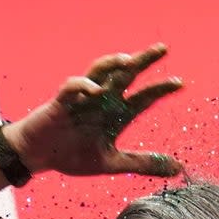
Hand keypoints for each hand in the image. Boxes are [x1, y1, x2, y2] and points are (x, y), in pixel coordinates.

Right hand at [3, 44, 183, 177]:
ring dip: (113, 63)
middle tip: (162, 49)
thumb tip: (177, 169)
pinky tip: (96, 91)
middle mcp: (102, 101)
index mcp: (115, 114)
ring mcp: (82, 99)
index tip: (180, 83)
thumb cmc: (73, 155)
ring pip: (99, 71)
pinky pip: (73, 87)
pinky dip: (84, 86)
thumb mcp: (113, 163)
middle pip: (125, 74)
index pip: (143, 97)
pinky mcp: (61, 102)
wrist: (38, 156)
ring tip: (129, 61)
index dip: (160, 89)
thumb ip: (143, 164)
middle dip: (143, 61)